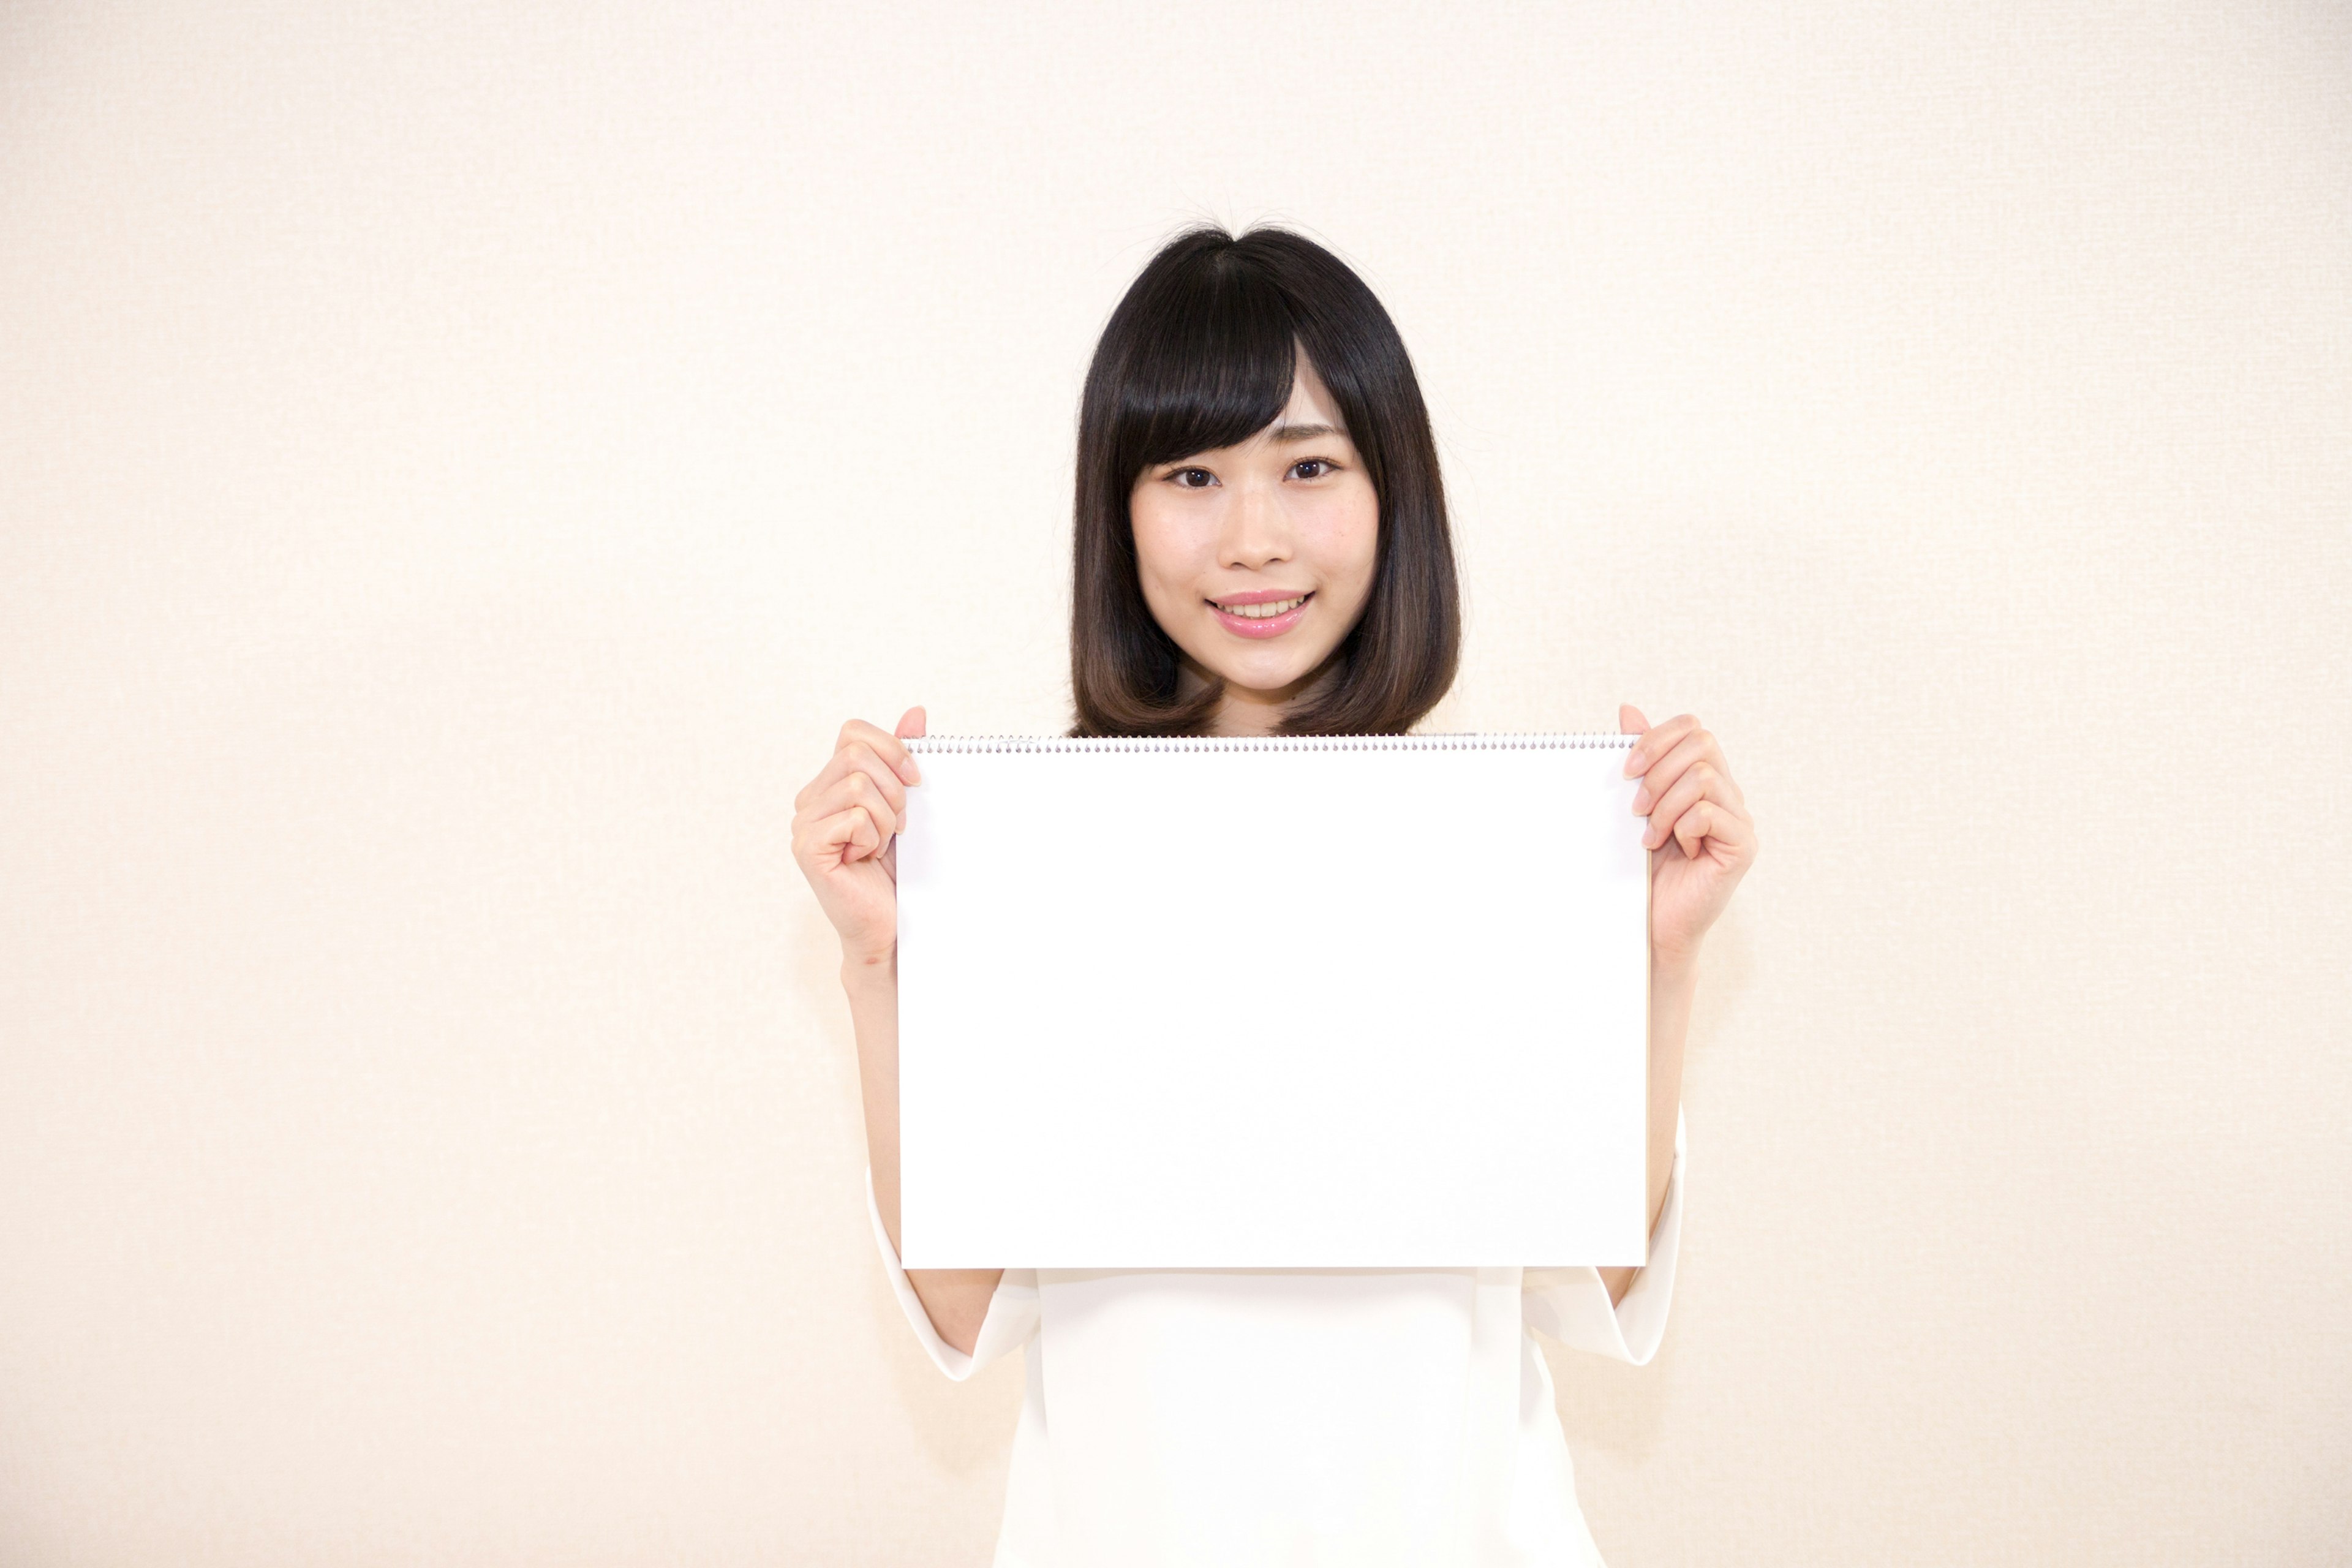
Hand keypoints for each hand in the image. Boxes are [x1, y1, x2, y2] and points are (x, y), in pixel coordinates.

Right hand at [791, 707, 925, 966]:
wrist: (889, 924)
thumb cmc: (895, 870)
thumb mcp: (905, 805)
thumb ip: (904, 758)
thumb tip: (916, 712)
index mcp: (829, 783)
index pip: (853, 732)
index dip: (891, 748)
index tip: (915, 781)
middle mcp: (809, 799)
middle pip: (857, 754)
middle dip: (894, 789)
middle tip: (897, 827)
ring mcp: (803, 823)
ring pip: (858, 785)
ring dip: (886, 818)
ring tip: (880, 845)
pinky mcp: (807, 847)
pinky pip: (854, 817)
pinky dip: (873, 837)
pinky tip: (865, 859)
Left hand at [1620, 705, 1757, 975]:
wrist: (1654, 922)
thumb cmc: (1646, 867)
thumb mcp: (1636, 805)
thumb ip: (1639, 759)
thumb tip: (1628, 710)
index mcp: (1705, 778)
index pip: (1693, 728)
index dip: (1656, 740)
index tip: (1626, 771)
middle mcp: (1728, 793)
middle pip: (1701, 744)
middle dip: (1658, 771)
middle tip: (1636, 808)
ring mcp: (1739, 819)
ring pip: (1703, 777)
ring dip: (1665, 805)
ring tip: (1651, 836)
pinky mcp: (1742, 846)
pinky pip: (1709, 813)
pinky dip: (1682, 827)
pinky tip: (1676, 850)